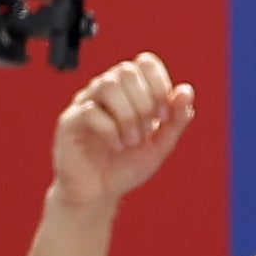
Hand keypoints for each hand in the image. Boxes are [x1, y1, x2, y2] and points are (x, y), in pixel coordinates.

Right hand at [48, 54, 194, 211]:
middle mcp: (104, 92)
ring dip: (128, 115)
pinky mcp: (69, 121)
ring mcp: (85, 103)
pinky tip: (117, 146)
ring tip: (132, 141)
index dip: (160, 85)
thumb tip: (186, 91)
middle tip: (147, 131)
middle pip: (126, 71)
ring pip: (107, 85)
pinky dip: (112, 130)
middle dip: (145, 103)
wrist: (99, 192)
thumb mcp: (161, 144)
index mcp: (128, 91)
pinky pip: (90, 111)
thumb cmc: (125, 166)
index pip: (144, 62)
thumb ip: (176, 118)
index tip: (164, 115)